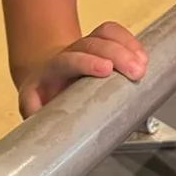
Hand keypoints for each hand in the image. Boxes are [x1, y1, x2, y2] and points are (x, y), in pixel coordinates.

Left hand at [17, 22, 148, 117]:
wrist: (42, 74)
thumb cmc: (41, 96)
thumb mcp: (33, 106)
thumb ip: (39, 119)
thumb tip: (47, 142)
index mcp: (51, 69)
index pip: (68, 59)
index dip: (87, 62)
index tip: (106, 69)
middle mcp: (69, 52)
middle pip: (92, 43)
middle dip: (117, 54)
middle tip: (136, 71)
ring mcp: (84, 45)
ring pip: (104, 34)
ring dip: (126, 46)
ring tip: (143, 64)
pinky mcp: (99, 43)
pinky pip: (114, 33)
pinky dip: (130, 42)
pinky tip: (142, 56)